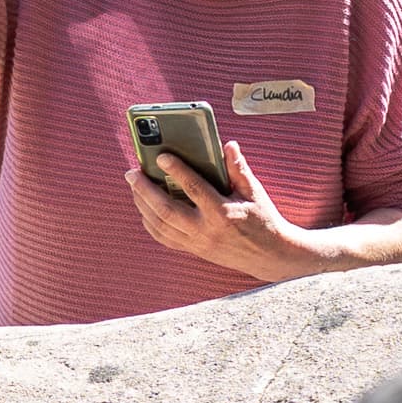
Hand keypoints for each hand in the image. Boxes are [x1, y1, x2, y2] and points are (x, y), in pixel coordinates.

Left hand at [125, 139, 316, 280]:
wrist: (269, 256)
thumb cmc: (262, 220)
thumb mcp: (255, 192)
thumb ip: (238, 169)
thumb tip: (228, 145)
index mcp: (223, 213)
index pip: (194, 188)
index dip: (177, 171)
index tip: (162, 156)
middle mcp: (206, 230)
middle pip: (167, 210)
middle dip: (145, 190)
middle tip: (132, 172)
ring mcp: (197, 243)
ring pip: (160, 225)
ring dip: (142, 204)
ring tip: (134, 185)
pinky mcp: (193, 250)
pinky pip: (163, 237)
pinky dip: (149, 222)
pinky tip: (143, 207)